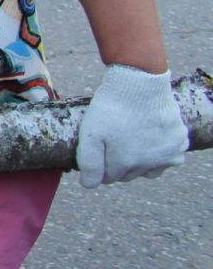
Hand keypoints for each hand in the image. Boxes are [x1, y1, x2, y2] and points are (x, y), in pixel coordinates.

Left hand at [76, 65, 185, 187]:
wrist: (139, 83)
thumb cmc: (111, 107)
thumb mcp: (90, 134)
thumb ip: (89, 163)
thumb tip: (90, 185)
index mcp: (125, 163)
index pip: (108, 177)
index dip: (100, 164)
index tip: (99, 147)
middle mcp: (149, 163)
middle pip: (128, 174)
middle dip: (119, 162)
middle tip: (114, 140)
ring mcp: (167, 154)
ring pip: (149, 169)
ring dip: (140, 161)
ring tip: (131, 138)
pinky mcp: (179, 142)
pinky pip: (170, 158)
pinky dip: (161, 153)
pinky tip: (150, 137)